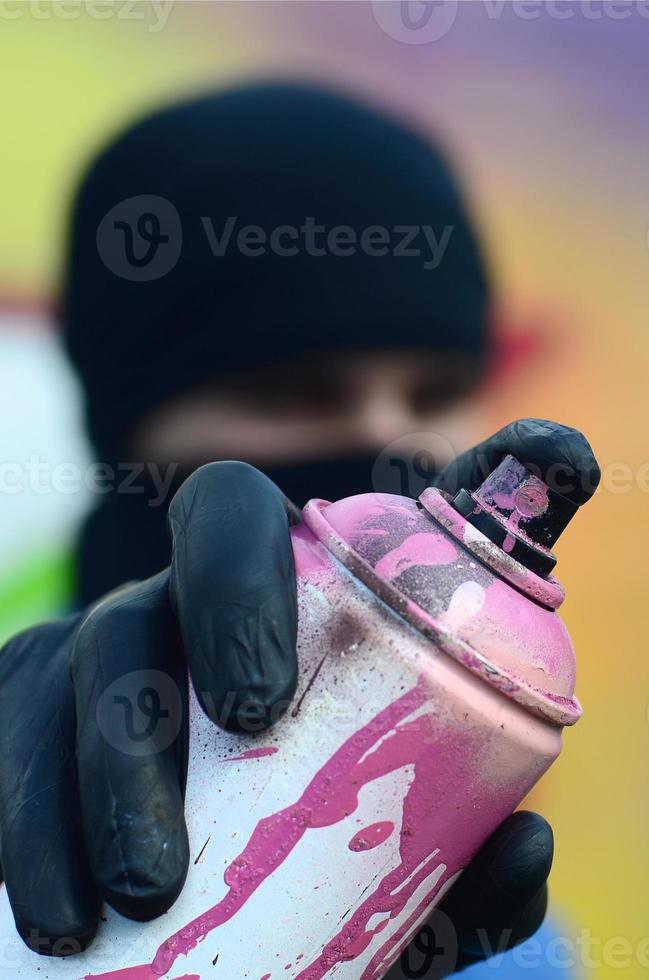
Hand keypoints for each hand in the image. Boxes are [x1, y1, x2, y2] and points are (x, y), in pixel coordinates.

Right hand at [0, 419, 598, 970]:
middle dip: (126, 735)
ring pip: (46, 687)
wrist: (240, 866)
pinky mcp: (19, 715)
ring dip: (53, 803)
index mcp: (258, 591)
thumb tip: (522, 844)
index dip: (234, 579)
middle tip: (159, 868)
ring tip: (98, 911)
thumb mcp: (400, 824)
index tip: (257, 706)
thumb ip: (467, 834)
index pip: (229, 512)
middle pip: (125, 622)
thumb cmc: (331, 819)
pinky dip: (8, 826)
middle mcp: (162, 610)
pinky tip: (44, 907)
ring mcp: (79, 660)